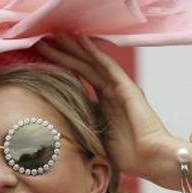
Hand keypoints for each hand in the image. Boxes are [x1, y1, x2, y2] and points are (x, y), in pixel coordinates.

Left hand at [34, 34, 177, 184]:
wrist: (150, 159)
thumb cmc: (127, 154)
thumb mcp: (95, 137)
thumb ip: (81, 126)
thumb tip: (55, 127)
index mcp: (104, 100)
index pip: (79, 76)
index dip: (61, 63)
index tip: (41, 53)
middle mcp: (111, 90)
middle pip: (83, 65)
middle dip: (63, 51)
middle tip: (42, 36)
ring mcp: (119, 87)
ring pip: (92, 62)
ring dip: (74, 47)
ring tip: (56, 33)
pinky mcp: (127, 88)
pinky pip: (108, 66)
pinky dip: (94, 52)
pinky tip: (81, 40)